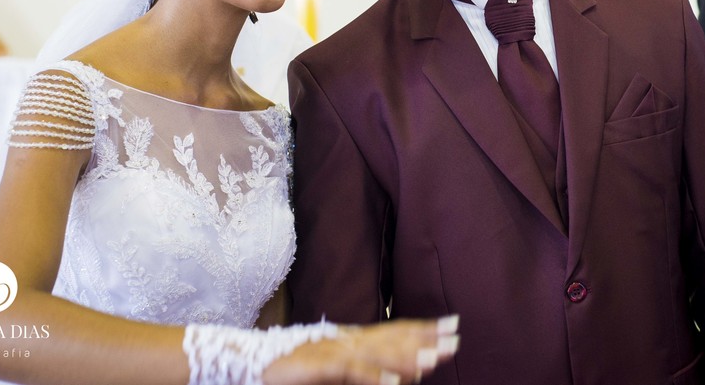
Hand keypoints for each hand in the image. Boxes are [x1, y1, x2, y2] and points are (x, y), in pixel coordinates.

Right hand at [264, 316, 458, 384]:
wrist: (247, 361)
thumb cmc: (292, 369)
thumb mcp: (334, 370)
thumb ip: (365, 370)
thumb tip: (400, 378)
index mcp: (352, 339)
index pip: (394, 330)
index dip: (423, 328)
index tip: (452, 326)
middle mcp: (346, 340)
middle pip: (392, 338)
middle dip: (425, 339)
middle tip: (456, 337)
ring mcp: (331, 350)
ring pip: (376, 352)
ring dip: (407, 357)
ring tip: (435, 360)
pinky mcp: (316, 365)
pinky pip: (350, 371)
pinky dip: (374, 377)